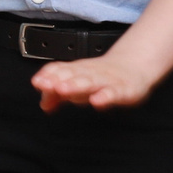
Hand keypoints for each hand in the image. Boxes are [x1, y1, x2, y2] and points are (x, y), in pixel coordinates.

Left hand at [32, 51, 156, 111]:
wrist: (134, 67)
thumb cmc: (101, 77)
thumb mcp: (78, 83)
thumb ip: (59, 95)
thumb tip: (44, 105)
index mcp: (78, 71)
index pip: (61, 70)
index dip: (49, 76)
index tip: (38, 82)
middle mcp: (90, 74)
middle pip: (74, 76)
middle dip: (60, 81)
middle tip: (47, 86)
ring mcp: (107, 81)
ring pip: (90, 82)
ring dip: (76, 86)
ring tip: (63, 90)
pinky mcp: (123, 90)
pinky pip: (113, 93)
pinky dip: (105, 97)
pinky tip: (96, 102)